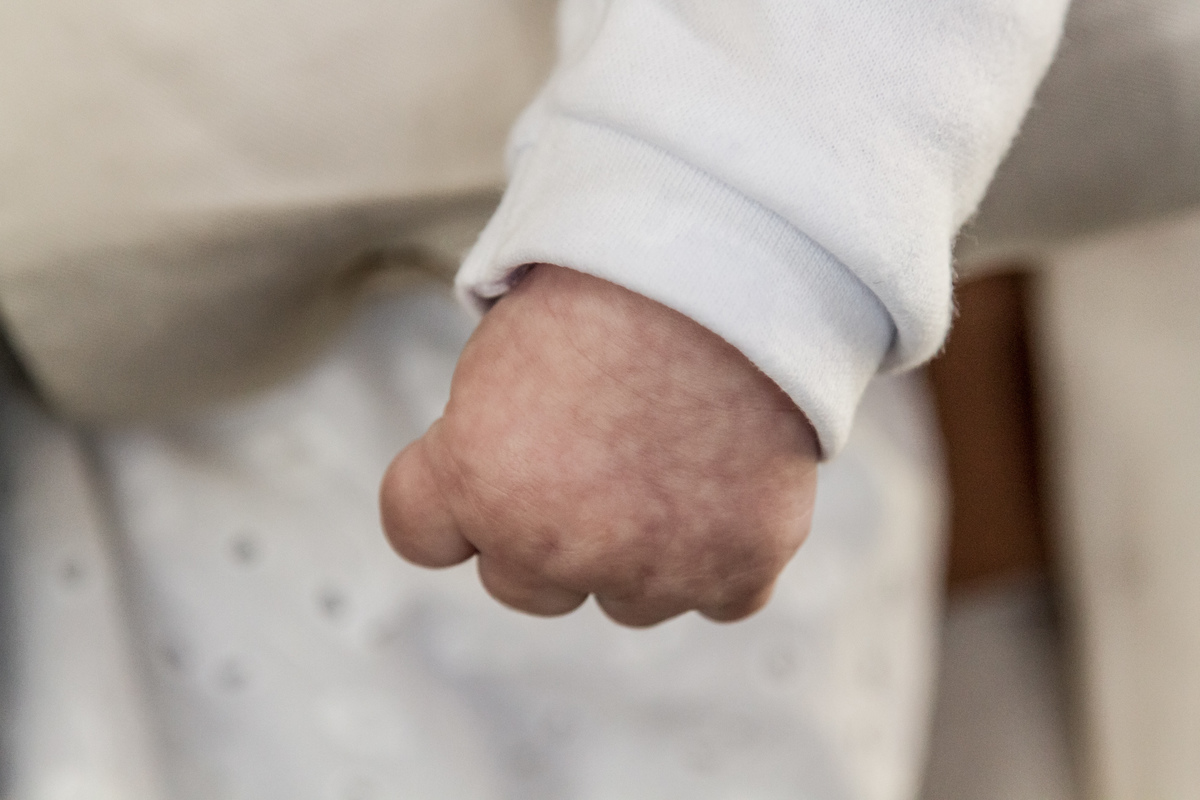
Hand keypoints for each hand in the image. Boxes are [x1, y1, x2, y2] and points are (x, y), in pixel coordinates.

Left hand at [379, 265, 818, 625]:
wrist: (735, 264)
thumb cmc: (613, 285)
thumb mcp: (504, 348)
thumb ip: (484, 440)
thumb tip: (496, 474)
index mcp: (475, 475)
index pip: (419, 534)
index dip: (453, 501)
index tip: (489, 471)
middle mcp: (552, 542)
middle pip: (522, 585)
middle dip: (547, 537)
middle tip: (596, 460)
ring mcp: (649, 567)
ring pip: (625, 602)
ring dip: (639, 556)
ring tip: (674, 462)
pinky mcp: (738, 567)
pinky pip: (720, 595)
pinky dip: (724, 554)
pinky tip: (731, 487)